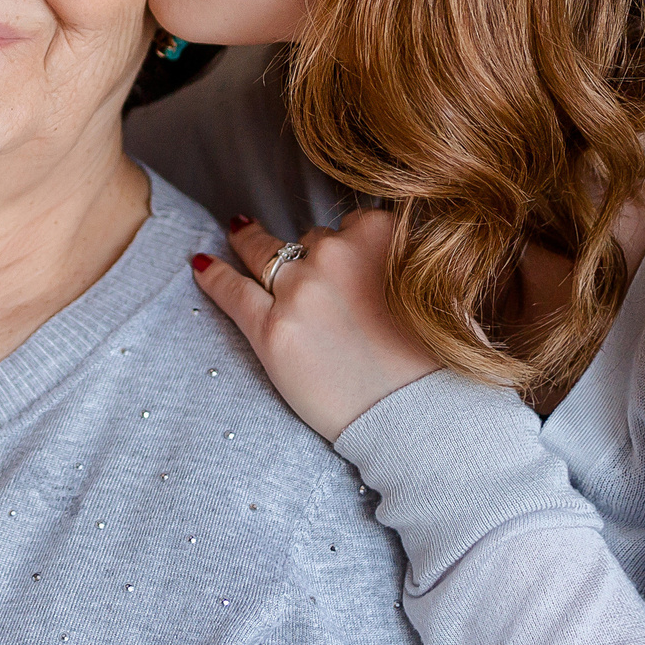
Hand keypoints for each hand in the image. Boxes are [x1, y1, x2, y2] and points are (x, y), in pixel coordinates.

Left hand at [194, 211, 441, 442]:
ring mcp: (298, 291)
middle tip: (321, 285)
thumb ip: (411, 258)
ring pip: (267, 252)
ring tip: (238, 234)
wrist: (421, 421)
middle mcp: (335, 254)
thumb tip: (400, 252)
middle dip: (316, 258)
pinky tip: (199, 264)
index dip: (354, 243)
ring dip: (253, 244)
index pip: (357, 223)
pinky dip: (214, 275)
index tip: (350, 257)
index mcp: (382, 236)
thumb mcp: (445, 291)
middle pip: (314, 239)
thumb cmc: (442, 363)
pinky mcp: (270, 330)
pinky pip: (232, 290)